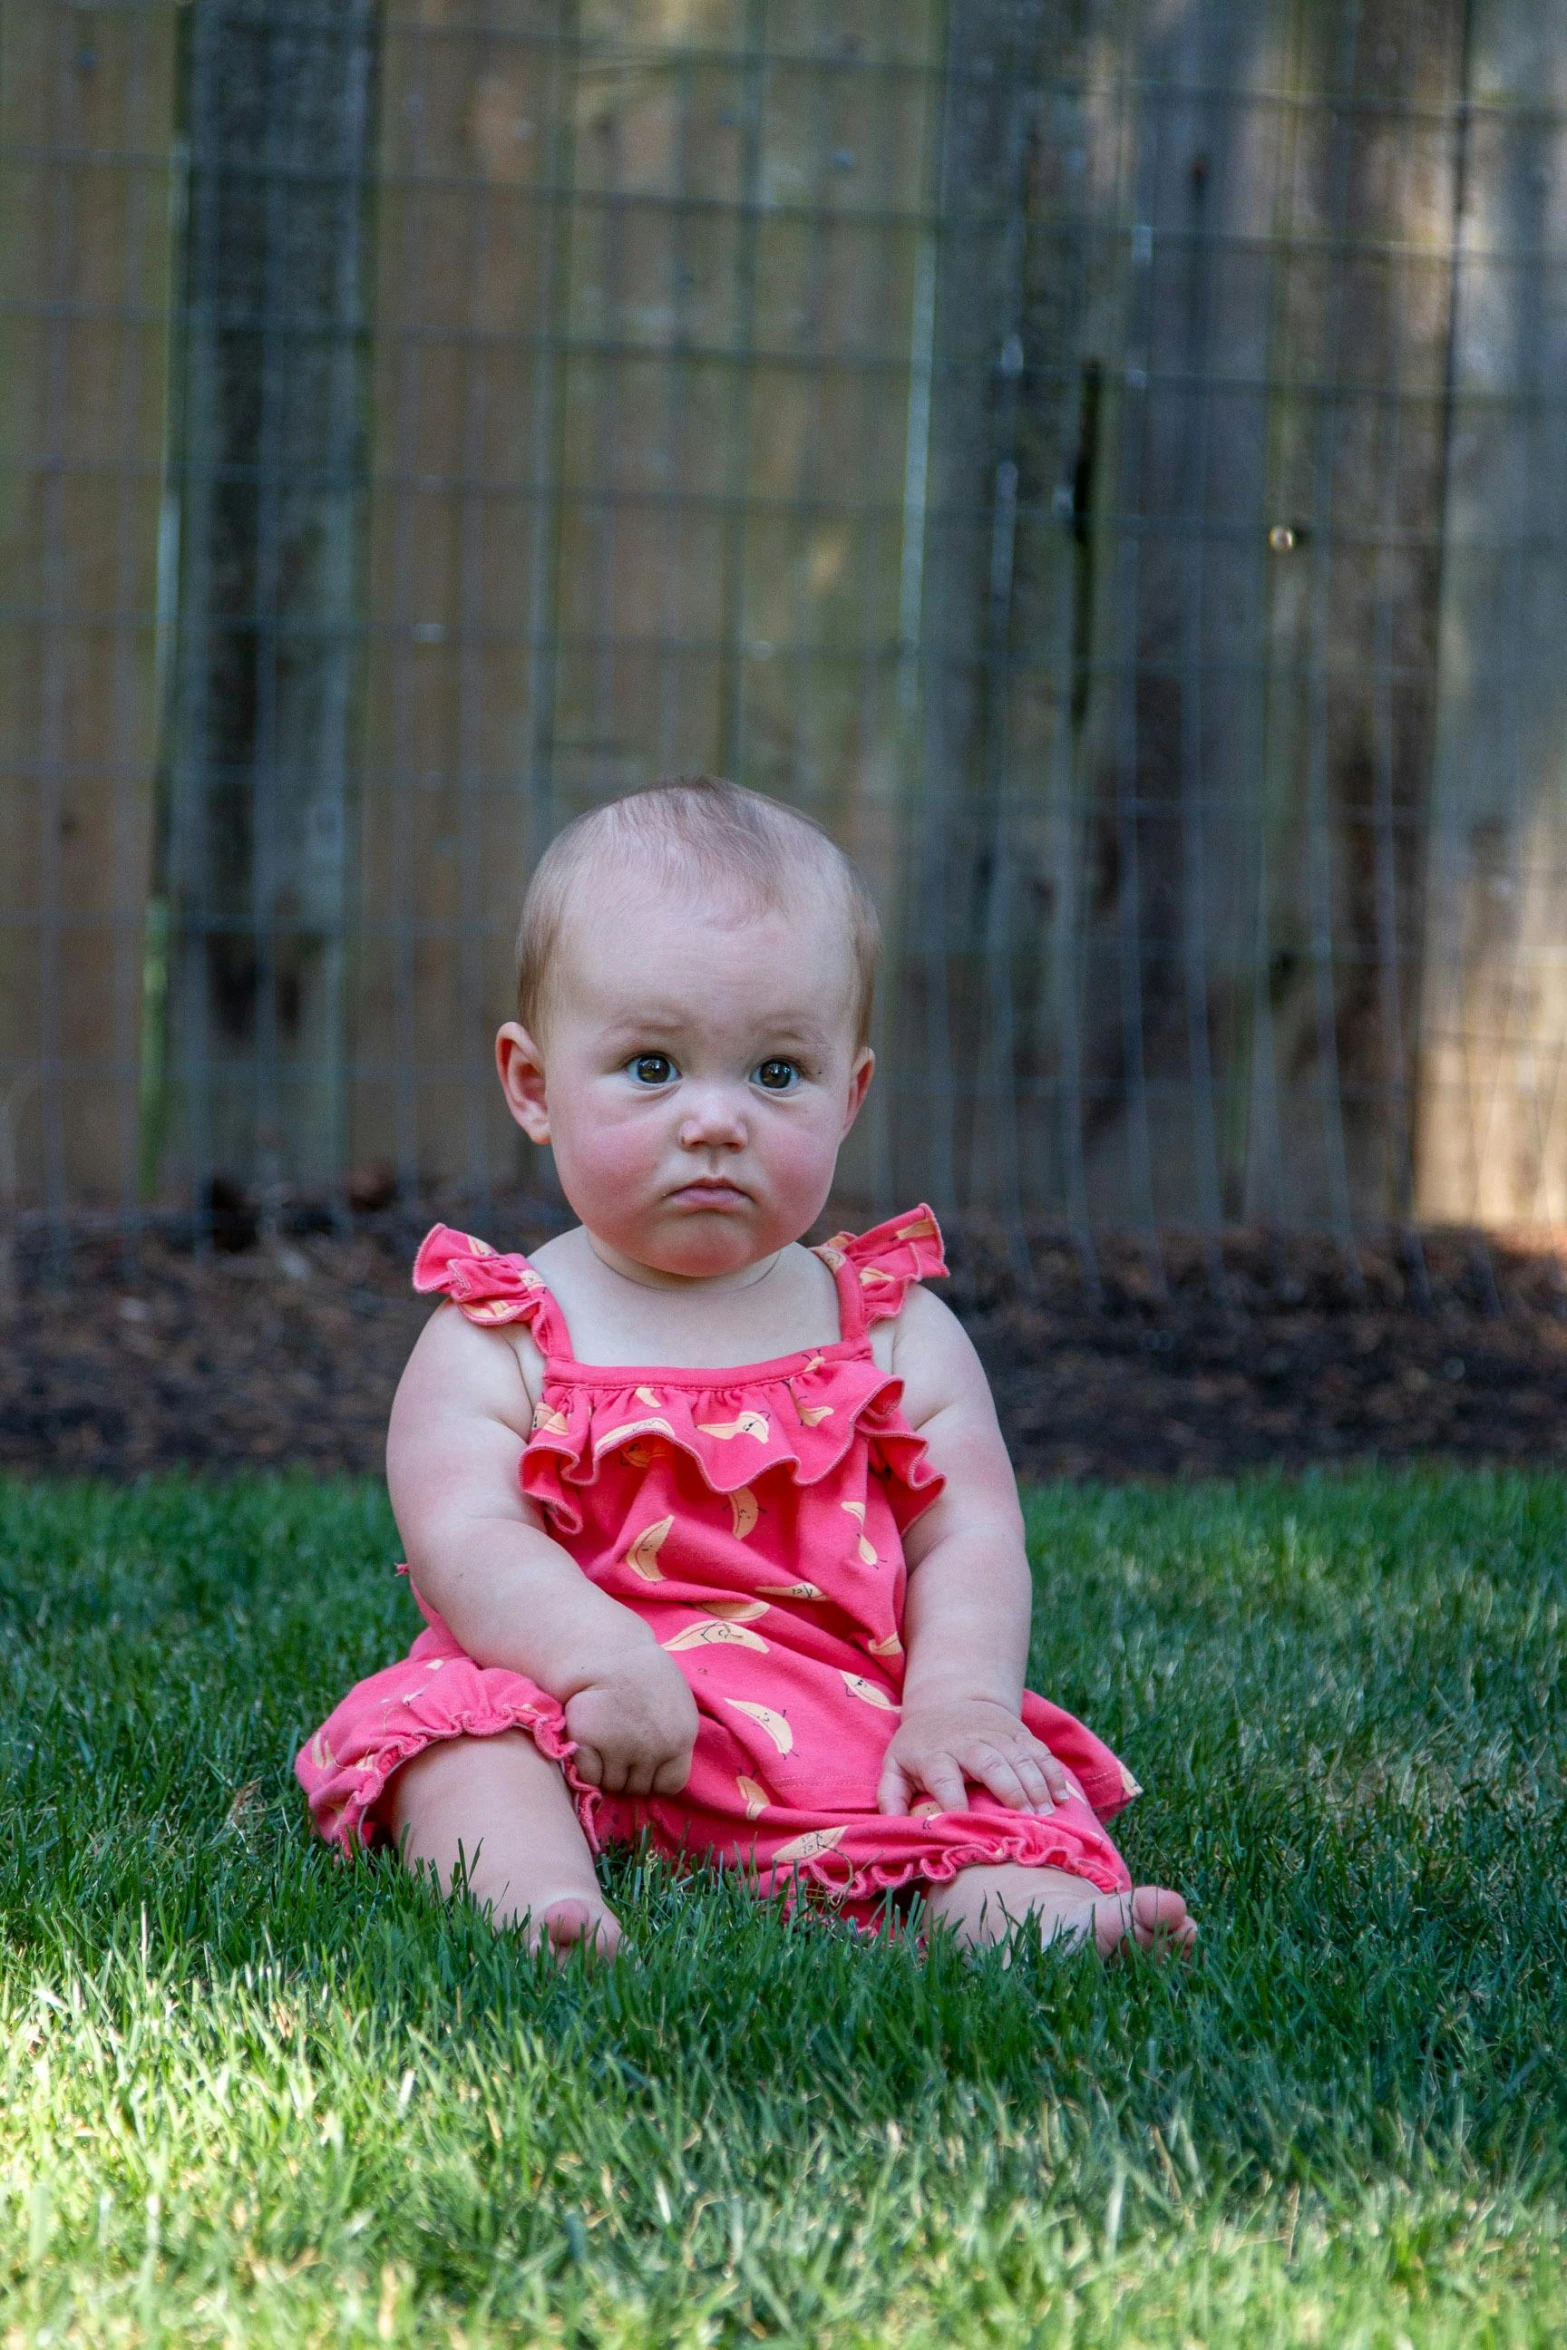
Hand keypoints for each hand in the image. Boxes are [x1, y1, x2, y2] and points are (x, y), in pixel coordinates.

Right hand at [562, 1645, 698, 1798]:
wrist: (607, 1652)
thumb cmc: (642, 1675)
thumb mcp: (675, 1704)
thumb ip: (673, 1740)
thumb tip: (660, 1781)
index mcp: (679, 1738)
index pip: (670, 1785)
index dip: (655, 1777)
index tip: (645, 1763)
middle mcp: (653, 1749)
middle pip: (638, 1787)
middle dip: (628, 1773)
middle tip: (618, 1744)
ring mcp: (620, 1748)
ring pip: (612, 1784)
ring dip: (606, 1770)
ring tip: (604, 1739)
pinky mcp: (588, 1744)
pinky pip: (588, 1775)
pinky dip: (585, 1765)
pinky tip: (589, 1741)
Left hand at [876, 1697, 1075, 1817]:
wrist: (949, 1701)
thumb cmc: (922, 1748)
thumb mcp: (896, 1766)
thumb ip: (891, 1797)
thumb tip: (892, 1827)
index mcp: (934, 1753)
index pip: (943, 1778)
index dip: (953, 1801)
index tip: (966, 1826)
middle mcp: (967, 1741)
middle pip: (990, 1762)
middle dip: (1009, 1789)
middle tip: (1027, 1819)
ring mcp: (996, 1734)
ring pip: (1019, 1756)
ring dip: (1036, 1784)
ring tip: (1047, 1813)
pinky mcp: (1018, 1732)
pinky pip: (1039, 1750)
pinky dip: (1052, 1772)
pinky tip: (1061, 1796)